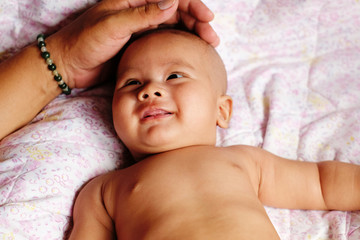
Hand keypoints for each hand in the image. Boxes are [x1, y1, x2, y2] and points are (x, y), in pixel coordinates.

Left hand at [48, 0, 218, 88]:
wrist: (69, 64)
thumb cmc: (84, 42)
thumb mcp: (112, 27)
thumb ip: (142, 15)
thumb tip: (173, 2)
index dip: (191, 5)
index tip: (207, 19)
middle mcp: (138, 9)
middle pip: (176, 9)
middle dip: (197, 20)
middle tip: (212, 37)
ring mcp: (140, 26)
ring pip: (173, 24)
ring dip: (191, 31)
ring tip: (207, 44)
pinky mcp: (139, 41)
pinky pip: (164, 37)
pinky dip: (179, 41)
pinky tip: (189, 48)